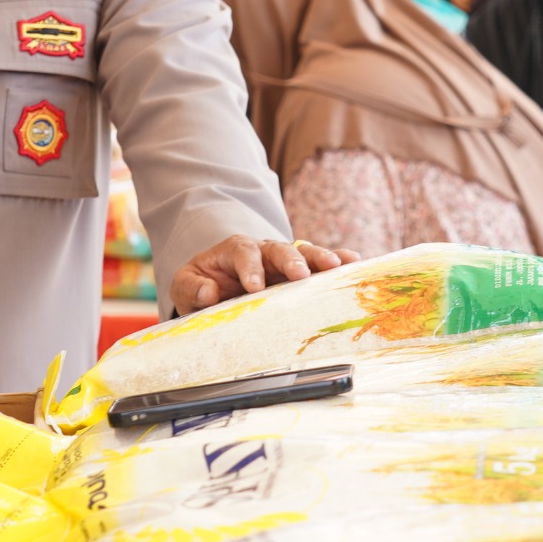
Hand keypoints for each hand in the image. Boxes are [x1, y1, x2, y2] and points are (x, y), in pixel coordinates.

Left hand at [172, 236, 354, 311]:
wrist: (216, 283)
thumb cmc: (203, 284)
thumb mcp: (186, 284)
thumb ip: (191, 288)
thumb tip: (209, 293)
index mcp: (234, 250)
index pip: (243, 252)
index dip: (250, 268)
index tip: (254, 287)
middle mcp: (263, 250)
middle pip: (278, 248)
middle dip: (291, 260)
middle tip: (300, 274)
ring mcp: (285, 259)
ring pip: (304, 252)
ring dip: (321, 258)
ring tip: (338, 265)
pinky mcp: (300, 271)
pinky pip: (320, 264)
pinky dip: (338, 262)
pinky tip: (355, 263)